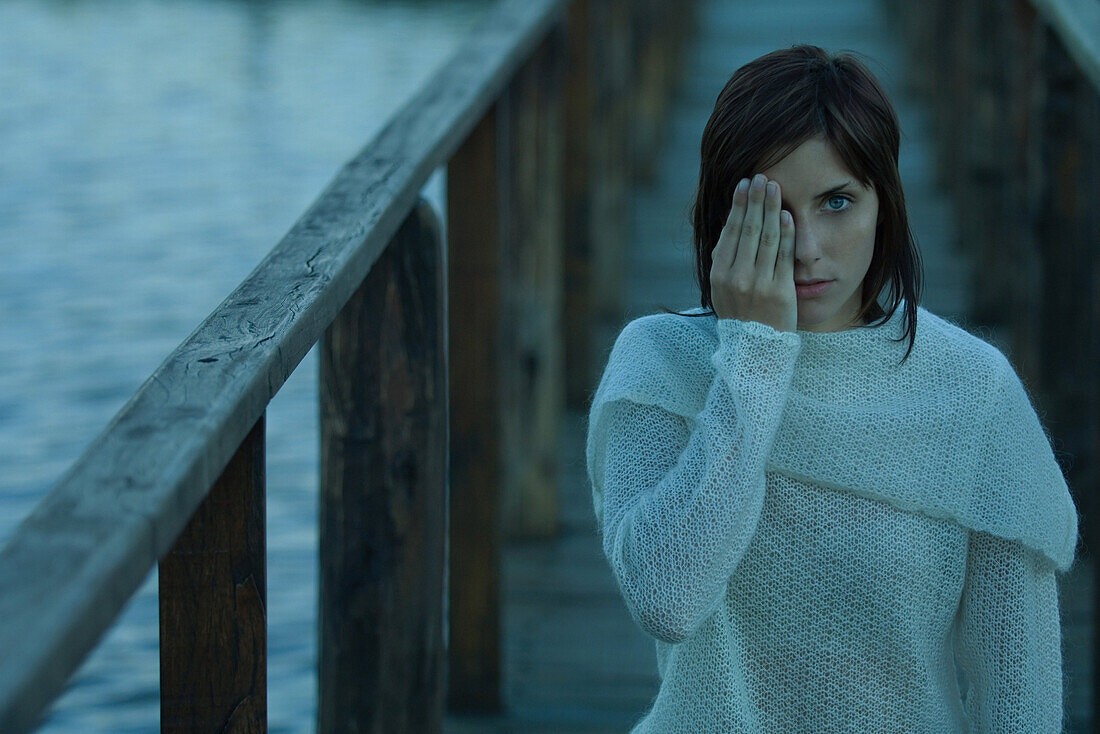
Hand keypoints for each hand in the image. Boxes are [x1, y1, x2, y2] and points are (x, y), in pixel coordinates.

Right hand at [709, 173, 796, 332]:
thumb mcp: (723, 291)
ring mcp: (757, 284)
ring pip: (764, 238)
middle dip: (755, 200)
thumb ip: (726, 262)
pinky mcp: (779, 291)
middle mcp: (736, 277)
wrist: (755, 352)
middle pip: (747, 229)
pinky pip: (783, 255)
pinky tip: (787, 214)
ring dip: (771, 208)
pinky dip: (785, 232)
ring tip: (774, 187)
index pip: (730, 232)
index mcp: (719, 275)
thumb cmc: (742, 317)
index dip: (737, 205)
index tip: (744, 184)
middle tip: (761, 177)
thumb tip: (732, 227)